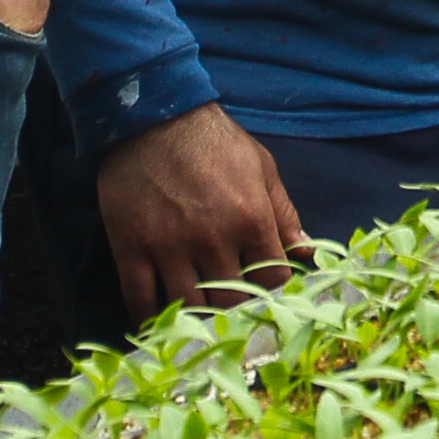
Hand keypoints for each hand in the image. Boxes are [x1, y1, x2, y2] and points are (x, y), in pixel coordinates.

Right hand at [95, 106, 306, 317]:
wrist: (153, 116)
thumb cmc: (214, 140)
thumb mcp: (261, 167)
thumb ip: (284, 213)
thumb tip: (306, 252)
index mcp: (251, 219)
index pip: (272, 280)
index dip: (270, 289)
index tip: (261, 287)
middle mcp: (213, 240)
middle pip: (231, 302)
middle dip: (234, 308)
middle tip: (228, 304)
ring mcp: (169, 247)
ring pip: (189, 308)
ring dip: (196, 316)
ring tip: (198, 312)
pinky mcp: (131, 248)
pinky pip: (141, 301)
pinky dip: (150, 319)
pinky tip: (157, 322)